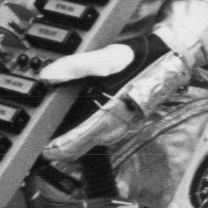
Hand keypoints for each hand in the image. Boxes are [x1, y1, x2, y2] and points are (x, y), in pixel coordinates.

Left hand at [40, 38, 188, 163]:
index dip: (53, 150)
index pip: (73, 147)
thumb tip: (47, 76)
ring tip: (52, 128)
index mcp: (107, 118)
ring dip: (70, 139)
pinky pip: (97, 133)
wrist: (168, 59)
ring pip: (88, 142)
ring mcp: (118, 127)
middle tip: (41, 136)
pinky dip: (82, 132)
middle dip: (59, 145)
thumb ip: (75, 67)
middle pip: (78, 147)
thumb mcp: (106, 58)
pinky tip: (75, 119)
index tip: (38, 147)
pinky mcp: (122, 121)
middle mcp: (112, 129)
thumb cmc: (139, 60)